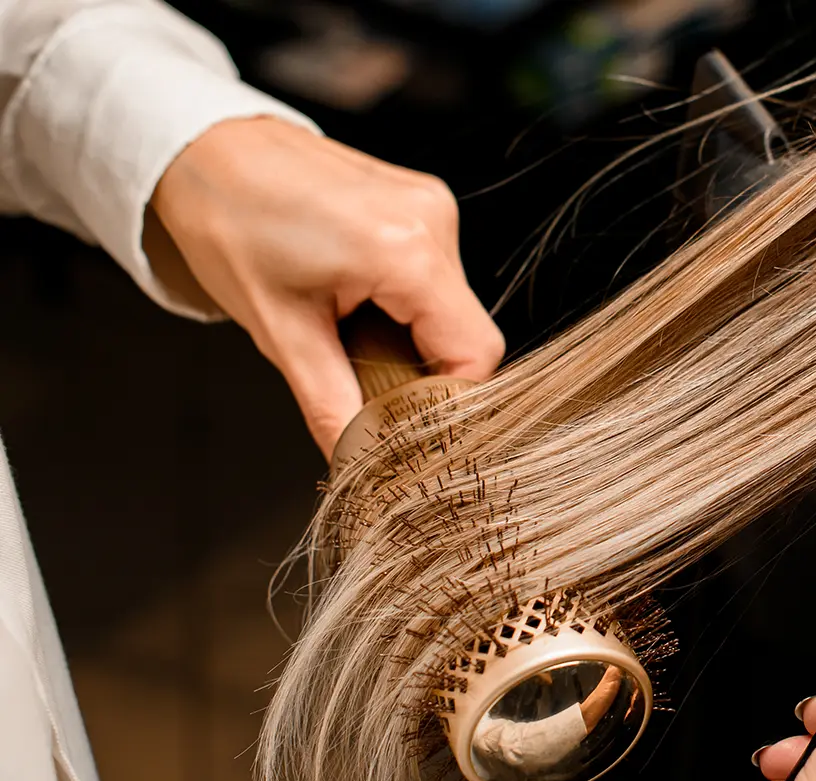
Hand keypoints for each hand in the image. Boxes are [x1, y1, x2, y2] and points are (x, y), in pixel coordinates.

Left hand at [148, 116, 503, 456]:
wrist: (205, 148)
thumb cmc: (230, 224)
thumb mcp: (280, 331)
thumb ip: (332, 405)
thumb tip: (360, 462)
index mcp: (406, 251)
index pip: (475, 354)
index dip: (445, 399)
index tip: (402, 421)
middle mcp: (433, 220)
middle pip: (465, 331)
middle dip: (421, 368)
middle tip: (360, 378)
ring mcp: (432, 204)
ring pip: (452, 305)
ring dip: (411, 334)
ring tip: (346, 325)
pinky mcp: (422, 200)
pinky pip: (436, 272)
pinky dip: (404, 301)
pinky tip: (354, 294)